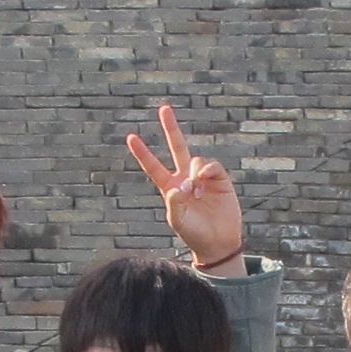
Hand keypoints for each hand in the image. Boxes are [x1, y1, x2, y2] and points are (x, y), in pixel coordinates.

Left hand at [124, 102, 245, 266]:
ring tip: (197, 194)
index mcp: (170, 187)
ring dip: (194, 174)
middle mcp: (185, 178)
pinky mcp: (220, 179)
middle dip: (171, 128)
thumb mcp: (177, 219)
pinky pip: (211, 165)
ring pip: (195, 160)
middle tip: (164, 109)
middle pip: (177, 147)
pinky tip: (204, 181)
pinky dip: (206, 170)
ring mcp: (202, 177)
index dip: (143, 153)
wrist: (217, 242)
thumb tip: (181, 183)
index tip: (131, 138)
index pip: (153, 166)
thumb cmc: (194, 233)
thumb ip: (174, 201)